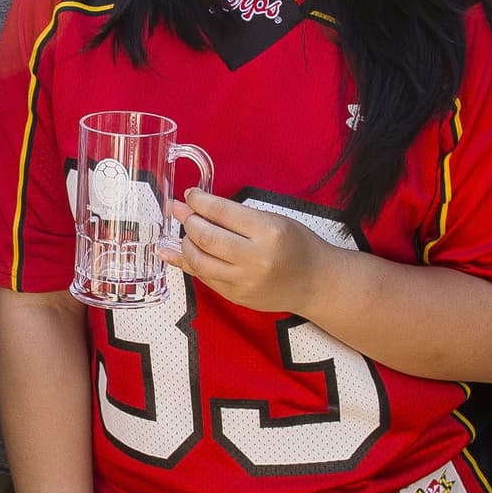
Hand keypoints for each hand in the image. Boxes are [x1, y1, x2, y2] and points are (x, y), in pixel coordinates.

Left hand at [163, 189, 331, 317]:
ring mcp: (244, 281)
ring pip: (199, 261)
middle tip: (182, 212)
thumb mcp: (274, 220)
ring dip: (185, 243)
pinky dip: (188, 263)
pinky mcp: (236, 296)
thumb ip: (237, 215)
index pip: (222, 212)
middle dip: (188, 221)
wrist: (315, 282)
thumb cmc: (298, 246)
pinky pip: (203, 278)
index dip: (199, 201)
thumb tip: (198, 205)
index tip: (190, 195)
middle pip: (206, 237)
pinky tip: (176, 252)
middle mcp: (255, 259)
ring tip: (186, 233)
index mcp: (268, 232)